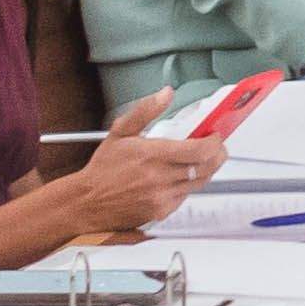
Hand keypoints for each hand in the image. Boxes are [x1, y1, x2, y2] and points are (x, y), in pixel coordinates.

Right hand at [51, 89, 228, 242]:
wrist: (86, 202)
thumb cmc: (103, 168)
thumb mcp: (121, 131)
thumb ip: (146, 110)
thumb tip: (166, 94)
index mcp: (152, 155)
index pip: (200, 150)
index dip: (215, 141)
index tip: (215, 134)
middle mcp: (159, 178)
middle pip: (208, 167)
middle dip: (218, 153)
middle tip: (215, 145)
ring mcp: (162, 197)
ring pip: (200, 182)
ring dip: (205, 168)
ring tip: (198, 158)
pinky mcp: (161, 211)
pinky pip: (186, 196)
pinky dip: (188, 185)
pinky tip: (178, 176)